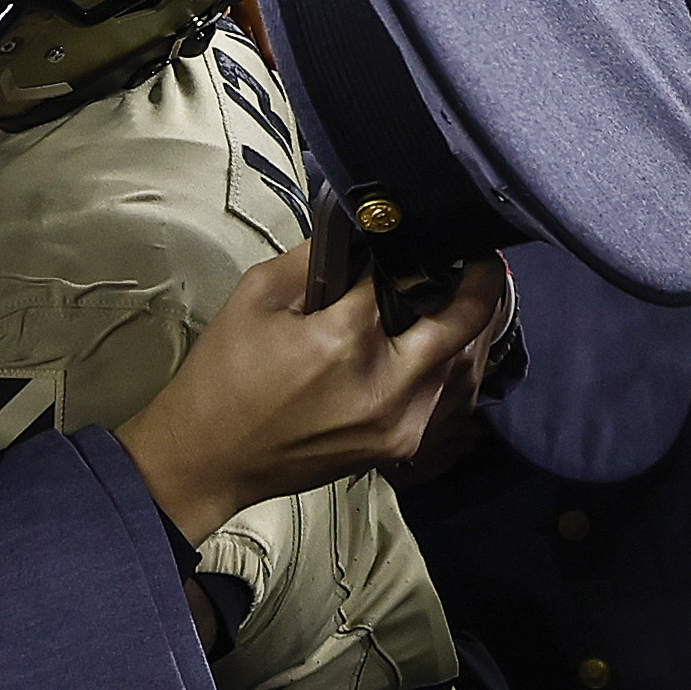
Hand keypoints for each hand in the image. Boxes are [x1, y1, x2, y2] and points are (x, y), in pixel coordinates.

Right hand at [117, 243, 506, 543]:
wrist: (209, 460)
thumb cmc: (223, 377)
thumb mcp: (256, 296)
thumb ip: (315, 257)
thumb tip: (362, 234)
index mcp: (348, 340)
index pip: (403, 275)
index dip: (414, 248)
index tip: (425, 229)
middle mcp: (388, 385)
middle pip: (463, 323)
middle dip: (482, 283)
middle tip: (482, 256)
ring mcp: (400, 424)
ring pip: (461, 364)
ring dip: (470, 326)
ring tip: (467, 291)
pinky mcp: (398, 446)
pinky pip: (443, 396)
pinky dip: (449, 364)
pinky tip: (442, 340)